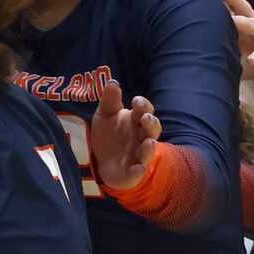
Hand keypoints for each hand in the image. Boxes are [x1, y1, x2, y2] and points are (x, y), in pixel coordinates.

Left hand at [88, 77, 162, 191]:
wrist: (102, 160)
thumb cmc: (109, 134)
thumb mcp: (105, 114)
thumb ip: (110, 100)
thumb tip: (113, 82)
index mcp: (136, 120)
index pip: (145, 110)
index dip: (143, 105)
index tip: (135, 101)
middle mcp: (141, 137)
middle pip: (152, 129)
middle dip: (150, 123)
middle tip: (145, 118)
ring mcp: (138, 154)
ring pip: (148, 151)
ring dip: (149, 147)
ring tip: (148, 142)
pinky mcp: (133, 172)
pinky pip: (138, 172)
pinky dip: (139, 171)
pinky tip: (139, 168)